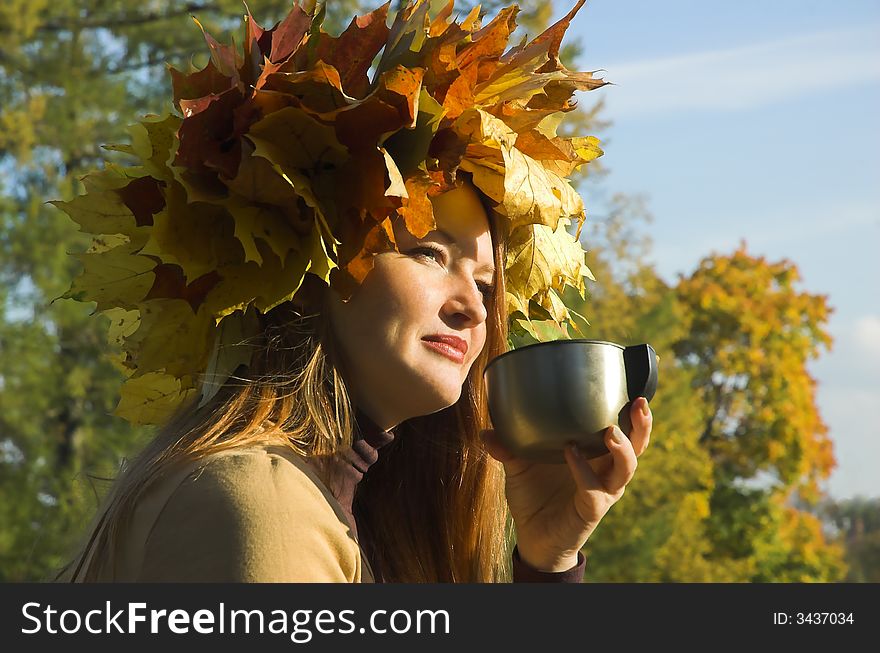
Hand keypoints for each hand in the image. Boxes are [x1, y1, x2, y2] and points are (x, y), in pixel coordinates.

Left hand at [481, 397, 652, 571]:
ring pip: (626, 468)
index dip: (634, 414)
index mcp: (595, 456)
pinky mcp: (591, 510)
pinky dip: (583, 469)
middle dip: (642, 425)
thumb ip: (507, 448)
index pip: (625, 432)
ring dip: (622, 448)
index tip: (635, 391)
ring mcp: (602, 491)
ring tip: (611, 431)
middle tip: (638, 404)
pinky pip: (594, 489)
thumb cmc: (534, 498)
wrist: (532, 538)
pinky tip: (571, 454)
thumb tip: (486, 431)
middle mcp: (605, 472)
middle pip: (637, 447)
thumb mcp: (519, 467)